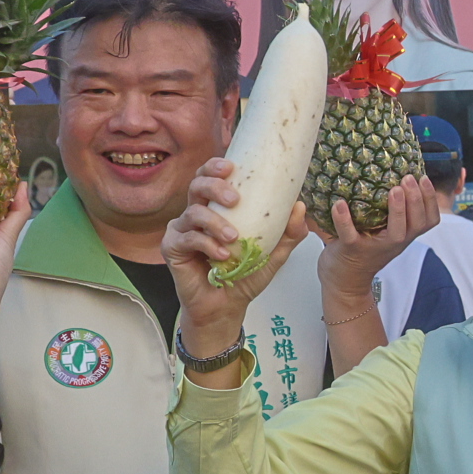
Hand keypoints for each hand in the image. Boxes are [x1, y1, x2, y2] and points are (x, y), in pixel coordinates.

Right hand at [161, 158, 309, 351]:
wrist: (226, 307)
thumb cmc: (244, 275)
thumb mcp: (273, 254)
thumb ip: (289, 232)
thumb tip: (300, 206)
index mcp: (216, 207)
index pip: (211, 177)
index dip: (216, 166)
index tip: (231, 166)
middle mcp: (196, 213)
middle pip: (197, 185)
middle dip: (215, 185)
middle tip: (235, 199)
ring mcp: (181, 229)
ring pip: (193, 211)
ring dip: (216, 222)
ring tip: (234, 238)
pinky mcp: (172, 247)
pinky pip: (187, 237)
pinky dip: (206, 244)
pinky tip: (221, 255)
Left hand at [310, 176, 439, 302]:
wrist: (344, 281)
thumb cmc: (363, 249)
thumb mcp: (383, 231)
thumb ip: (386, 209)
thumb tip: (381, 169)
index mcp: (404, 235)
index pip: (429, 220)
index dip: (431, 200)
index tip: (424, 178)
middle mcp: (394, 242)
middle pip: (417, 224)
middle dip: (417, 199)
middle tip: (408, 178)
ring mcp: (374, 247)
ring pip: (396, 233)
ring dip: (398, 210)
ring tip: (393, 190)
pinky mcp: (351, 250)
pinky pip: (350, 235)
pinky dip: (344, 220)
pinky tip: (339, 204)